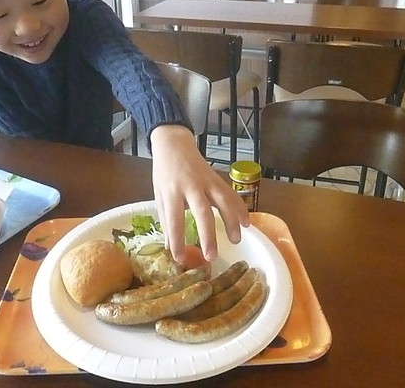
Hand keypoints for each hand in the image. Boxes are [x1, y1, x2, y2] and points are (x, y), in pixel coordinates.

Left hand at [149, 124, 249, 262]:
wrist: (174, 145)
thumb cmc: (164, 173)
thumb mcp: (159, 195)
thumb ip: (166, 220)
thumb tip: (170, 247)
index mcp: (171, 191)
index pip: (174, 219)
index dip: (177, 240)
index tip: (180, 259)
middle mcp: (190, 186)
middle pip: (202, 211)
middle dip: (208, 235)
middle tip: (212, 256)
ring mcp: (206, 181)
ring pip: (223, 200)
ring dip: (231, 221)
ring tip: (235, 240)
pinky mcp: (217, 178)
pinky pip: (231, 194)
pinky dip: (240, 208)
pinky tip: (246, 223)